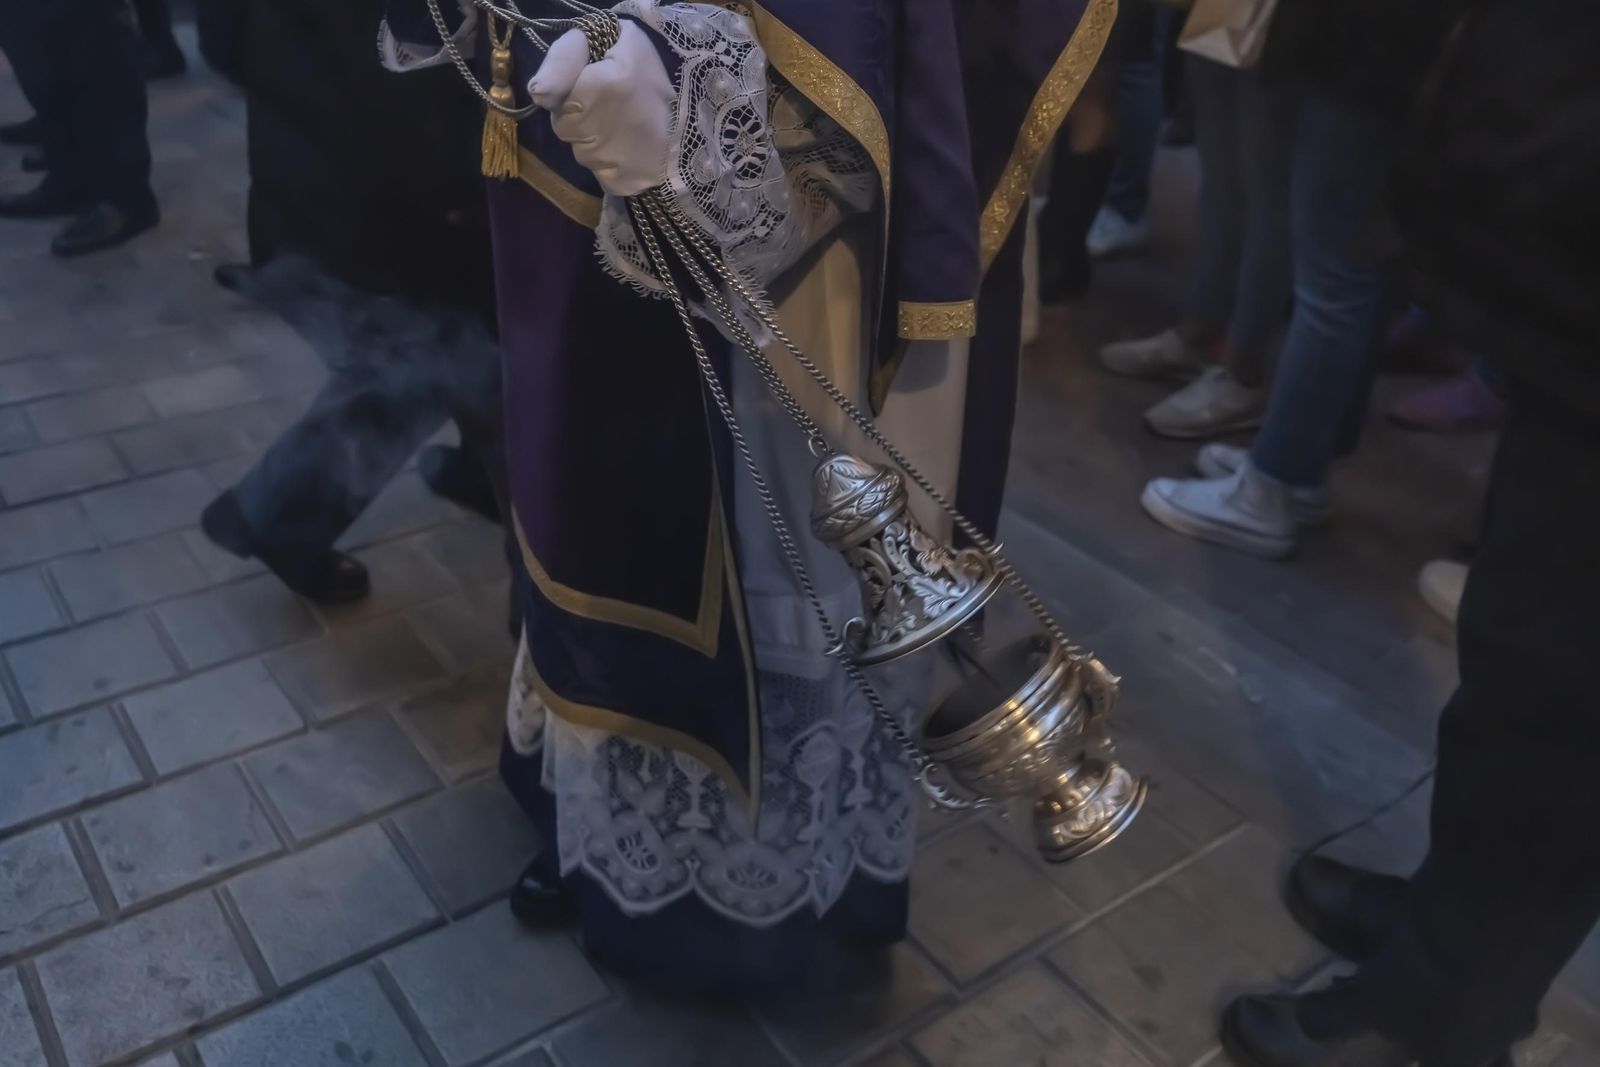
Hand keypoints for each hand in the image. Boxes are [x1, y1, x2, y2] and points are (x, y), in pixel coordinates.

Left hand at [530, 21, 673, 196]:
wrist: (698, 115)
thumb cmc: (649, 72)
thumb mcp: (612, 42)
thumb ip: (566, 56)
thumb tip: (538, 93)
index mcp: (607, 86)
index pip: (555, 100)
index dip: (572, 92)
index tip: (598, 86)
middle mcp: (607, 128)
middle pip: (564, 128)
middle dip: (579, 116)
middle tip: (613, 107)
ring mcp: (615, 161)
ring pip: (581, 152)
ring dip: (595, 140)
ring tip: (625, 127)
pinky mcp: (623, 184)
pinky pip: (599, 174)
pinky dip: (610, 165)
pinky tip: (631, 150)